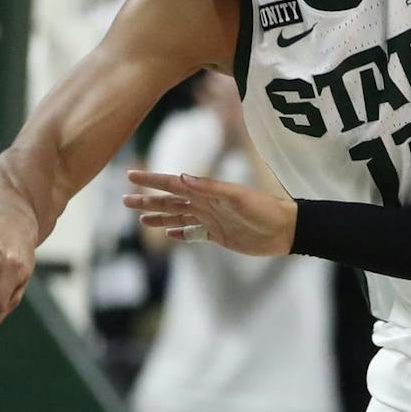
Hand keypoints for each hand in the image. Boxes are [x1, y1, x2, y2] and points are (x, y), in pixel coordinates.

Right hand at [124, 168, 296, 256]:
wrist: (285, 230)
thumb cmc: (265, 210)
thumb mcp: (238, 197)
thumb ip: (210, 187)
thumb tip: (182, 178)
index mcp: (207, 192)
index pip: (172, 184)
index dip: (151, 180)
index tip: (130, 176)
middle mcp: (205, 204)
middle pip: (169, 201)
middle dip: (147, 201)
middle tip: (125, 200)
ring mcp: (211, 219)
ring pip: (178, 217)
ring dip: (159, 216)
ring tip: (140, 219)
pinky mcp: (219, 235)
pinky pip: (193, 233)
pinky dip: (180, 233)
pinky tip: (168, 232)